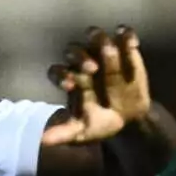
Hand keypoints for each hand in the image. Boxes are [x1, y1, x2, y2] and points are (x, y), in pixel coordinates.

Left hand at [42, 26, 149, 146]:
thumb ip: (64, 134)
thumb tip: (43, 141)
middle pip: (73, 51)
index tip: (70, 86)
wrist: (128, 119)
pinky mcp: (124, 48)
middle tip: (92, 70)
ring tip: (109, 49)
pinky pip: (124, 35)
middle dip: (80, 58)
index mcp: (69, 79)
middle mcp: (82, 62)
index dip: (61, 76)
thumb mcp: (83, 132)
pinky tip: (132, 44)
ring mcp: (102, 52)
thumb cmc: (100, 122)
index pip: (57, 72)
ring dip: (99, 39)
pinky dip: (127, 35)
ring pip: (95, 37)